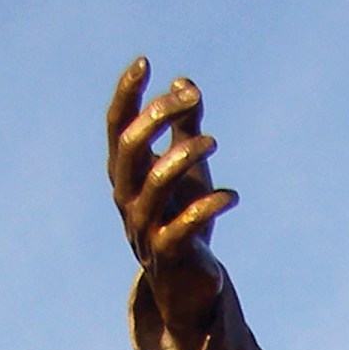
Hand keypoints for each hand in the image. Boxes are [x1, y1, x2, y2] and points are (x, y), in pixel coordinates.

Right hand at [107, 57, 237, 346]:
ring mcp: (144, 228)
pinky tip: (232, 197)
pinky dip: (210, 205)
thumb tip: (185, 84)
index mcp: (127, 176)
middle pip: (129, 149)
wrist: (187, 286)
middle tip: (192, 102)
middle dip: (158, 117)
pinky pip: (184, 225)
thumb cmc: (184, 220)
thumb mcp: (188, 171)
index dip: (126, 95)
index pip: (116, 128)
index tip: (145, 62)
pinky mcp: (169, 254)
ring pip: (155, 184)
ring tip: (214, 141)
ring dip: (185, 156)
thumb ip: (185, 129)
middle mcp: (127, 199)